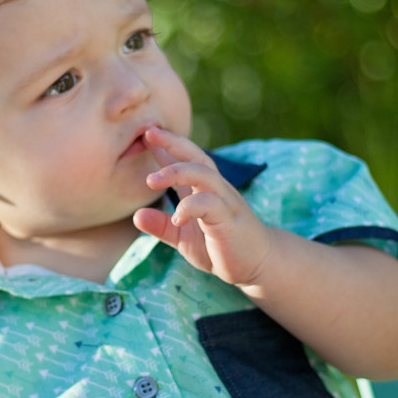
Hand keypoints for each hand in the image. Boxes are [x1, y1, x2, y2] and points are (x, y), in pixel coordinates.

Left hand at [133, 126, 271, 285]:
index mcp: (204, 190)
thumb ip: (162, 226)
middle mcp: (216, 190)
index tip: (147, 133)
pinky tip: (176, 219)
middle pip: (196, 157)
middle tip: (148, 133)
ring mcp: (225, 203)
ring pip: (203, 174)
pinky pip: (210, 204)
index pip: (186, 161)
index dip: (167, 146)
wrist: (260, 265)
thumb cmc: (221, 248)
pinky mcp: (229, 221)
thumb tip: (136, 216)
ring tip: (151, 180)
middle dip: (173, 143)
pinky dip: (190, 207)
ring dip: (176, 172)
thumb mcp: (183, 237)